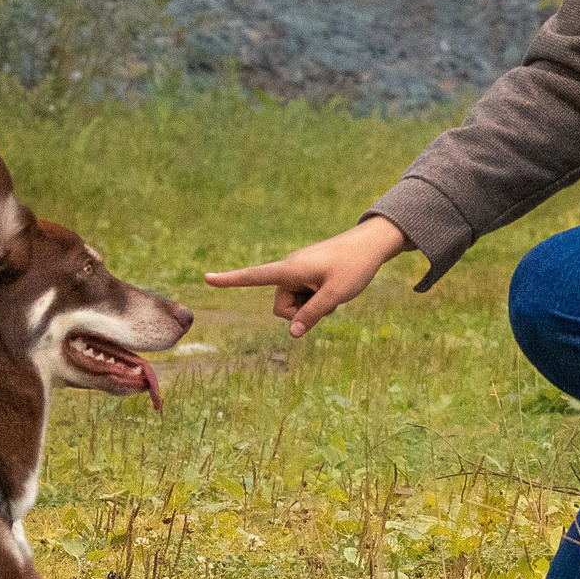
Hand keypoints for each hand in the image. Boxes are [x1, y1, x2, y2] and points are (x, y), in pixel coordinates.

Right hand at [204, 216, 407, 337]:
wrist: (373, 244)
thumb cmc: (355, 267)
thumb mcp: (335, 295)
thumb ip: (312, 315)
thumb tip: (292, 334)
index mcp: (290, 269)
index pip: (254, 276)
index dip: (230, 280)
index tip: (206, 278)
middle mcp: (290, 268)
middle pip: (281, 306)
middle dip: (300, 312)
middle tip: (328, 301)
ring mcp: (299, 271)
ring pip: (294, 304)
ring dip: (311, 306)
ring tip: (332, 292)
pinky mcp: (307, 273)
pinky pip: (304, 295)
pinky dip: (316, 299)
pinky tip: (334, 288)